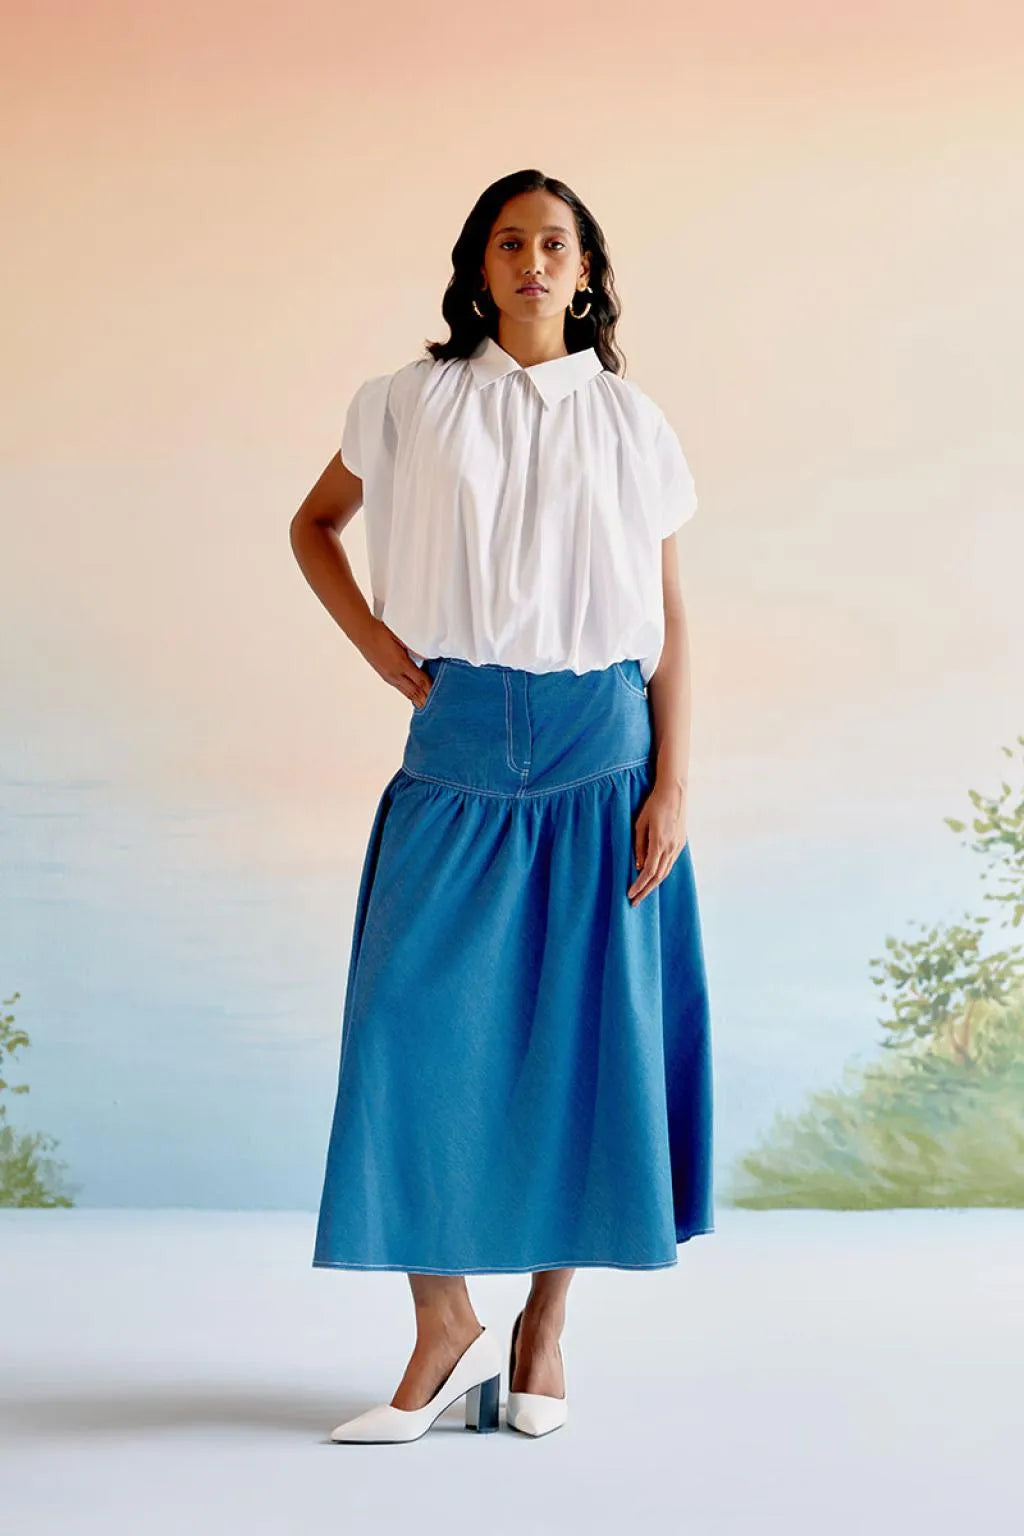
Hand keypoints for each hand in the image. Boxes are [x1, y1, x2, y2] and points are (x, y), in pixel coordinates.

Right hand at [358, 618, 431, 708]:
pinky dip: (410, 695)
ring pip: (407, 692)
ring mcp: (389, 676)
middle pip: (414, 691)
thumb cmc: (381, 633)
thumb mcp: (401, 639)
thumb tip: (428, 658)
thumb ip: (415, 650)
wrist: (363, 634)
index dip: (431, 687)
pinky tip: (414, 697)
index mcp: (401, 664)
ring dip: (417, 700)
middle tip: (438, 705)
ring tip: (427, 706)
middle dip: (426, 699)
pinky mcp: (385, 676)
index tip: (441, 692)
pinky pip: (401, 689)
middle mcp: (395, 674)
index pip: (421, 680)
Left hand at [627, 780, 687, 905]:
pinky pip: (670, 864)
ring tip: (643, 894)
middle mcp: (670, 848)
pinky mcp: (680, 843)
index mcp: (659, 843)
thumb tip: (638, 866)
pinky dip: (661, 874)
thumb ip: (639, 846)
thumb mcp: (640, 824)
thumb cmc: (653, 805)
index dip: (639, 885)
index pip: (648, 872)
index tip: (630, 895)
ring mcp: (677, 846)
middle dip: (646, 891)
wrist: (674, 792)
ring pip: (666, 872)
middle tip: (635, 902)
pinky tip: (654, 878)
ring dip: (654, 885)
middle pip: (658, 877)